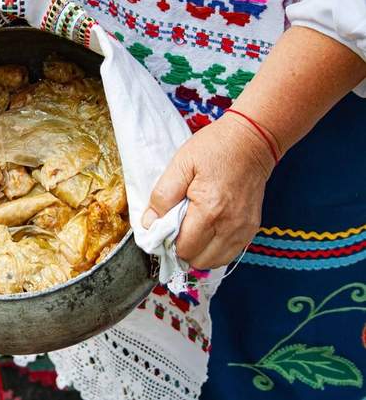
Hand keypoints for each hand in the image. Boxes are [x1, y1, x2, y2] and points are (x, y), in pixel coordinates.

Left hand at [142, 113, 276, 268]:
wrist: (253, 140)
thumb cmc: (215, 148)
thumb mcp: (181, 164)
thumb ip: (163, 196)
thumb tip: (149, 223)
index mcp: (210, 210)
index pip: (183, 249)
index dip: (168, 243)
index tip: (162, 228)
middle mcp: (230, 226)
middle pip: (198, 261)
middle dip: (182, 250)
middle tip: (175, 228)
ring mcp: (244, 229)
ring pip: (214, 262)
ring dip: (199, 252)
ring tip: (191, 229)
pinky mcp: (251, 228)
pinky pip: (228, 253)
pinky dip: (214, 248)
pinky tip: (206, 230)